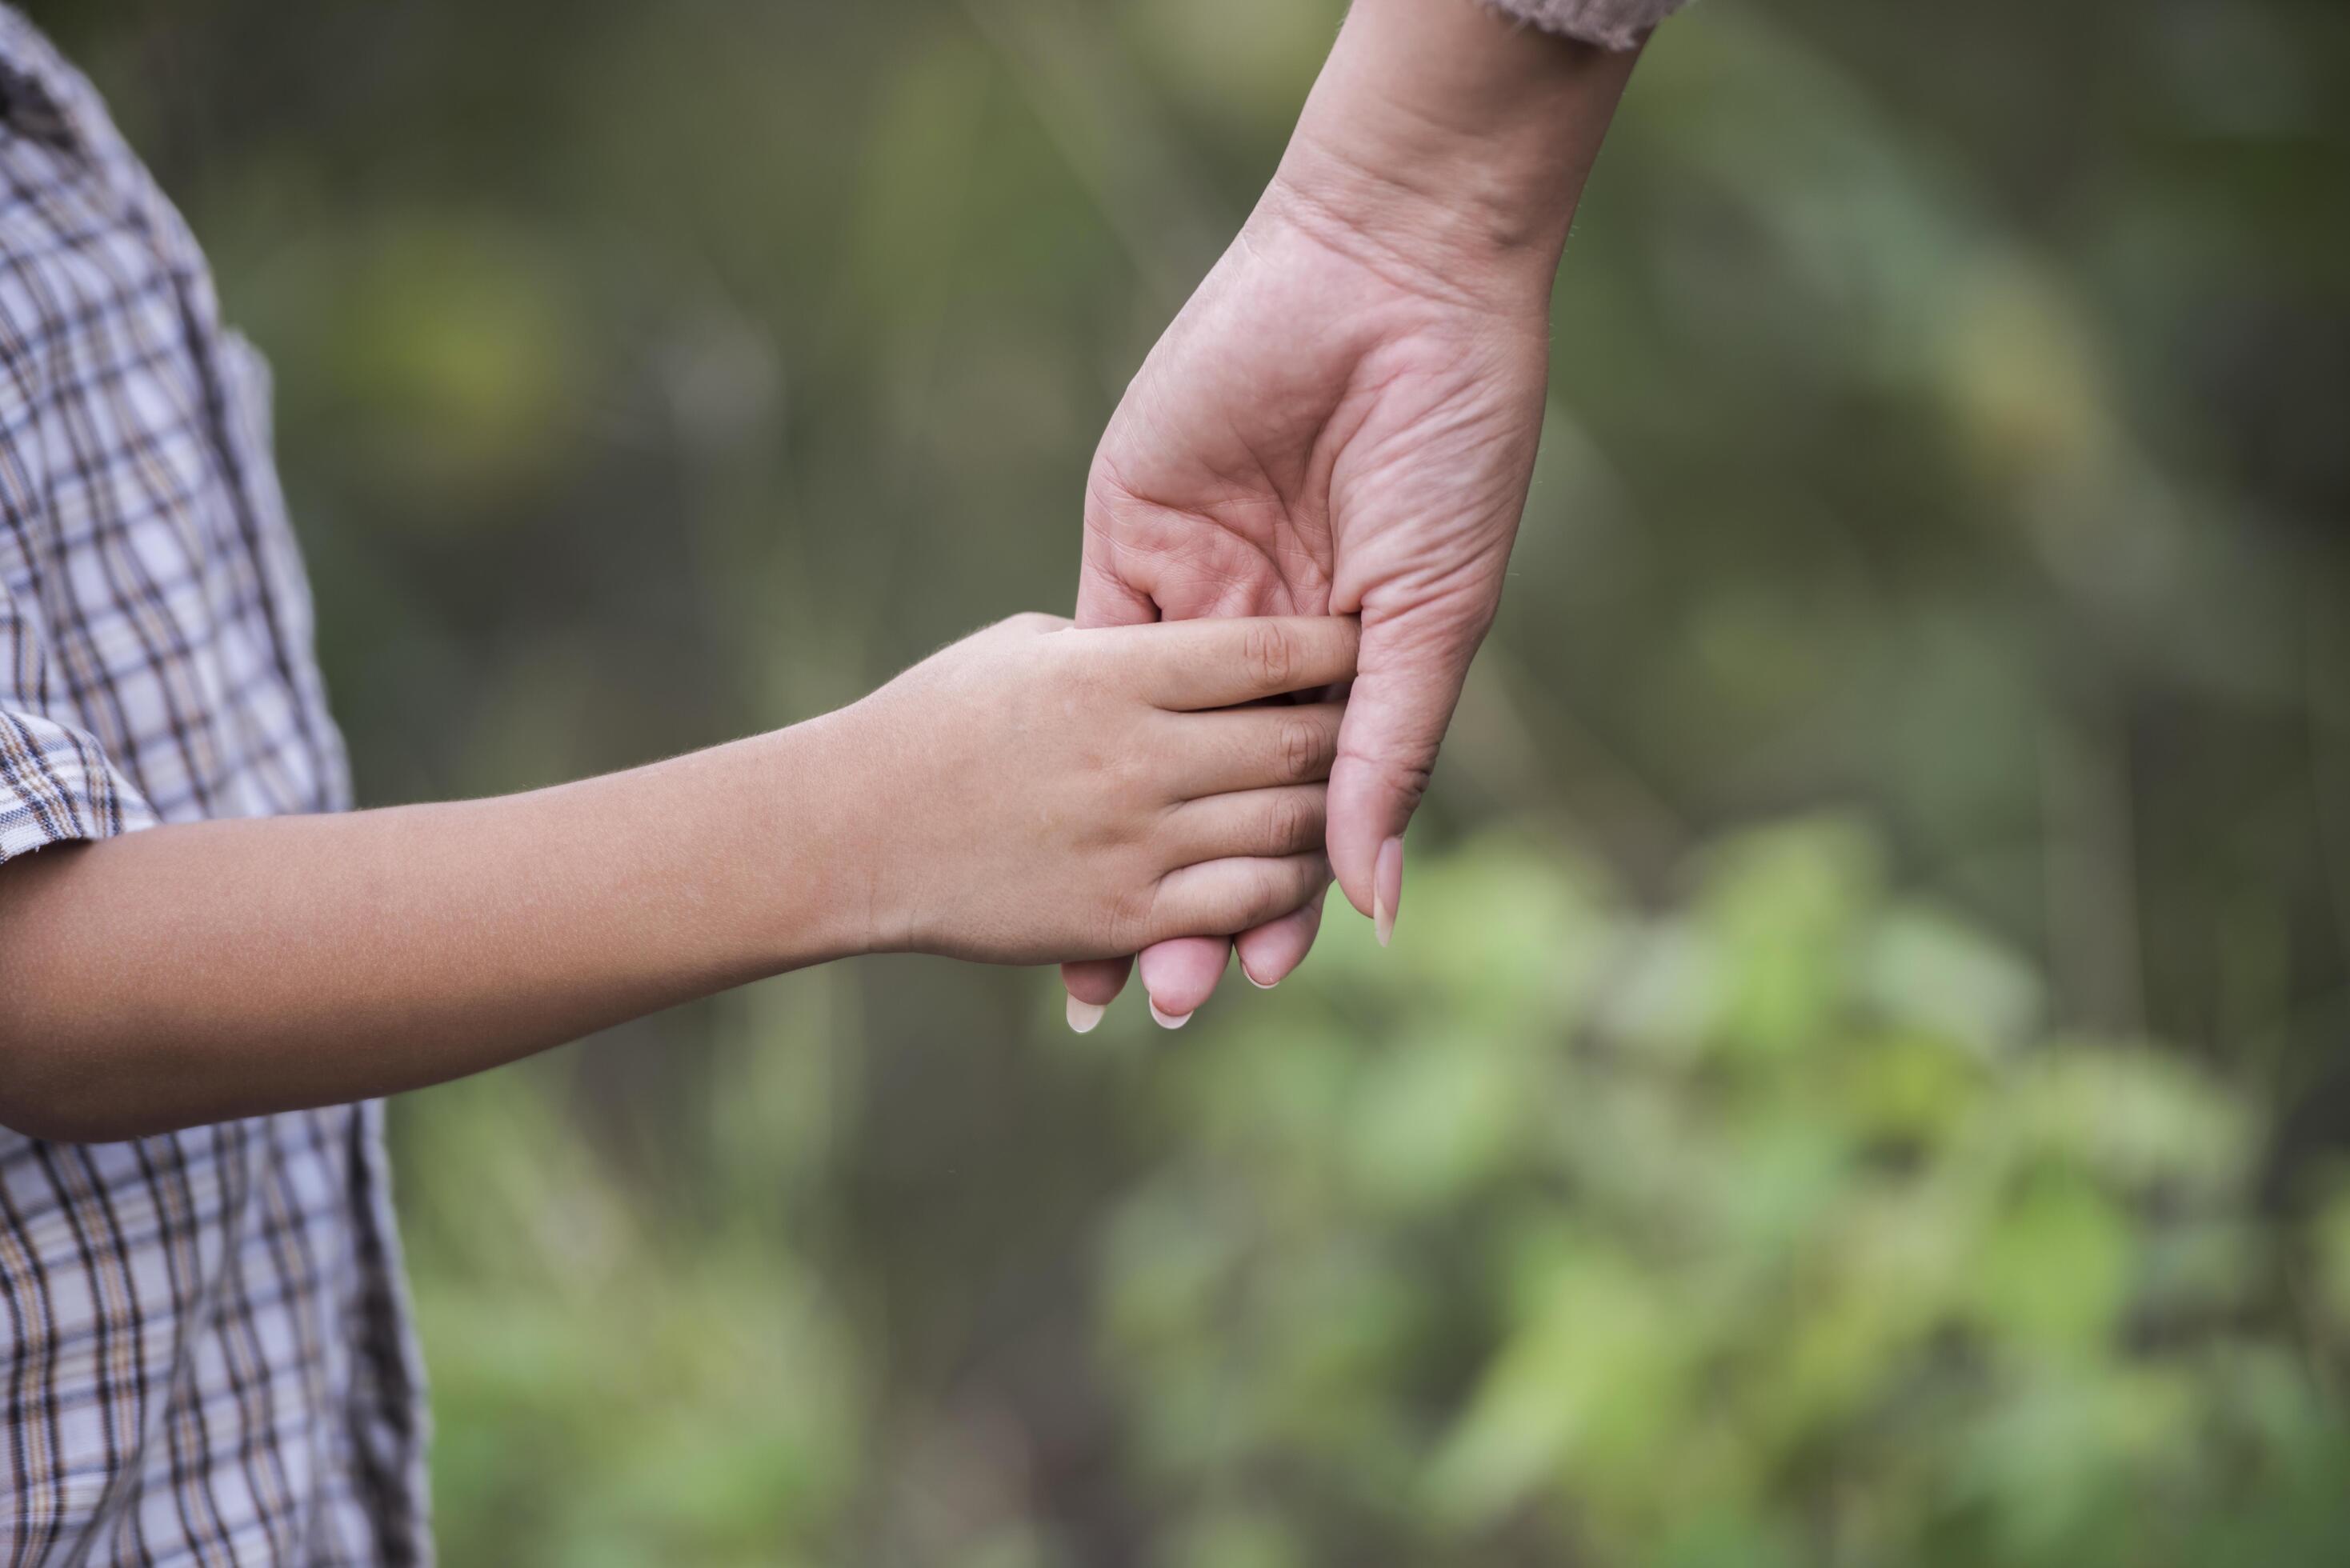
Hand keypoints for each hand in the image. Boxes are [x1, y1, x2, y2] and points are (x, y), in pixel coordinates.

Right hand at [839, 612, 1355, 968]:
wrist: (852, 831)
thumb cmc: (936, 721)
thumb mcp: (1030, 650)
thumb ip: (1123, 643)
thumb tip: (1208, 634)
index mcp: (1113, 672)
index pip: (1267, 648)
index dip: (1336, 642)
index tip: (1364, 634)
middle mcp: (1137, 756)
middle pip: (1298, 739)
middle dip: (1352, 730)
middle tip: (1377, 722)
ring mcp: (1135, 841)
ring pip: (1291, 828)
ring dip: (1333, 815)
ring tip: (1346, 799)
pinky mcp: (1123, 916)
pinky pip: (1247, 903)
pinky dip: (1289, 890)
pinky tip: (1296, 871)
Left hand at [1063, 0, 1640, 1023]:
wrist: (1388, 285)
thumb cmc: (1449, 446)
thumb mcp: (1433, 615)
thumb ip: (1389, 756)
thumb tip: (1373, 903)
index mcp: (1354, 666)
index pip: (1306, 809)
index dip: (1281, 899)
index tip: (1260, 984)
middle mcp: (1268, 649)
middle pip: (1216, 802)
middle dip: (1191, 899)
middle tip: (1166, 1001)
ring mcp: (1194, 601)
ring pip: (1144, 755)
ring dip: (1124, 848)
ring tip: (1102, 954)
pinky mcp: (1128, 545)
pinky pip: (1091, 659)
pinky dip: (1073, 742)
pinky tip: (1061, 822)